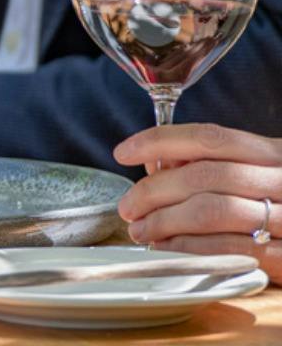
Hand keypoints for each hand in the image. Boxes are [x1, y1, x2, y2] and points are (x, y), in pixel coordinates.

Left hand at [115, 123, 281, 280]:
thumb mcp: (264, 173)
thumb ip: (219, 165)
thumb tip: (157, 163)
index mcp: (276, 154)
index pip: (210, 138)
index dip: (160, 140)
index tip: (122, 151)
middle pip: (204, 176)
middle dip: (153, 191)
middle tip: (126, 207)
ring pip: (213, 211)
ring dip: (165, 222)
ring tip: (141, 230)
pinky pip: (231, 249)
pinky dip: (192, 248)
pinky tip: (170, 249)